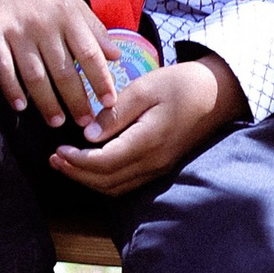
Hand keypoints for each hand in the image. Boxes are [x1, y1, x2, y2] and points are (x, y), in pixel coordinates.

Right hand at [0, 0, 120, 131]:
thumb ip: (93, 28)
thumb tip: (116, 56)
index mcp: (67, 15)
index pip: (89, 54)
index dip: (101, 80)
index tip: (110, 103)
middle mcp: (44, 24)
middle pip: (64, 70)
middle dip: (77, 100)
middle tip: (85, 124)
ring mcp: (16, 31)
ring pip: (35, 75)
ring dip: (47, 102)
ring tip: (56, 122)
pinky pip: (3, 67)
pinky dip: (12, 89)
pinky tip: (20, 106)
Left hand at [50, 54, 247, 193]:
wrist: (219, 93)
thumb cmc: (182, 84)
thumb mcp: (146, 88)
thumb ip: (115, 112)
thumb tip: (87, 133)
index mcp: (148, 141)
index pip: (104, 163)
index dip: (77, 161)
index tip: (57, 149)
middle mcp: (154, 162)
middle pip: (106, 181)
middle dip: (76, 173)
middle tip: (54, 158)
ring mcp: (159, 168)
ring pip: (116, 187)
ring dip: (88, 179)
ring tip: (66, 163)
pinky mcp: (161, 166)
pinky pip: (128, 183)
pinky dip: (104, 180)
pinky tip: (91, 165)